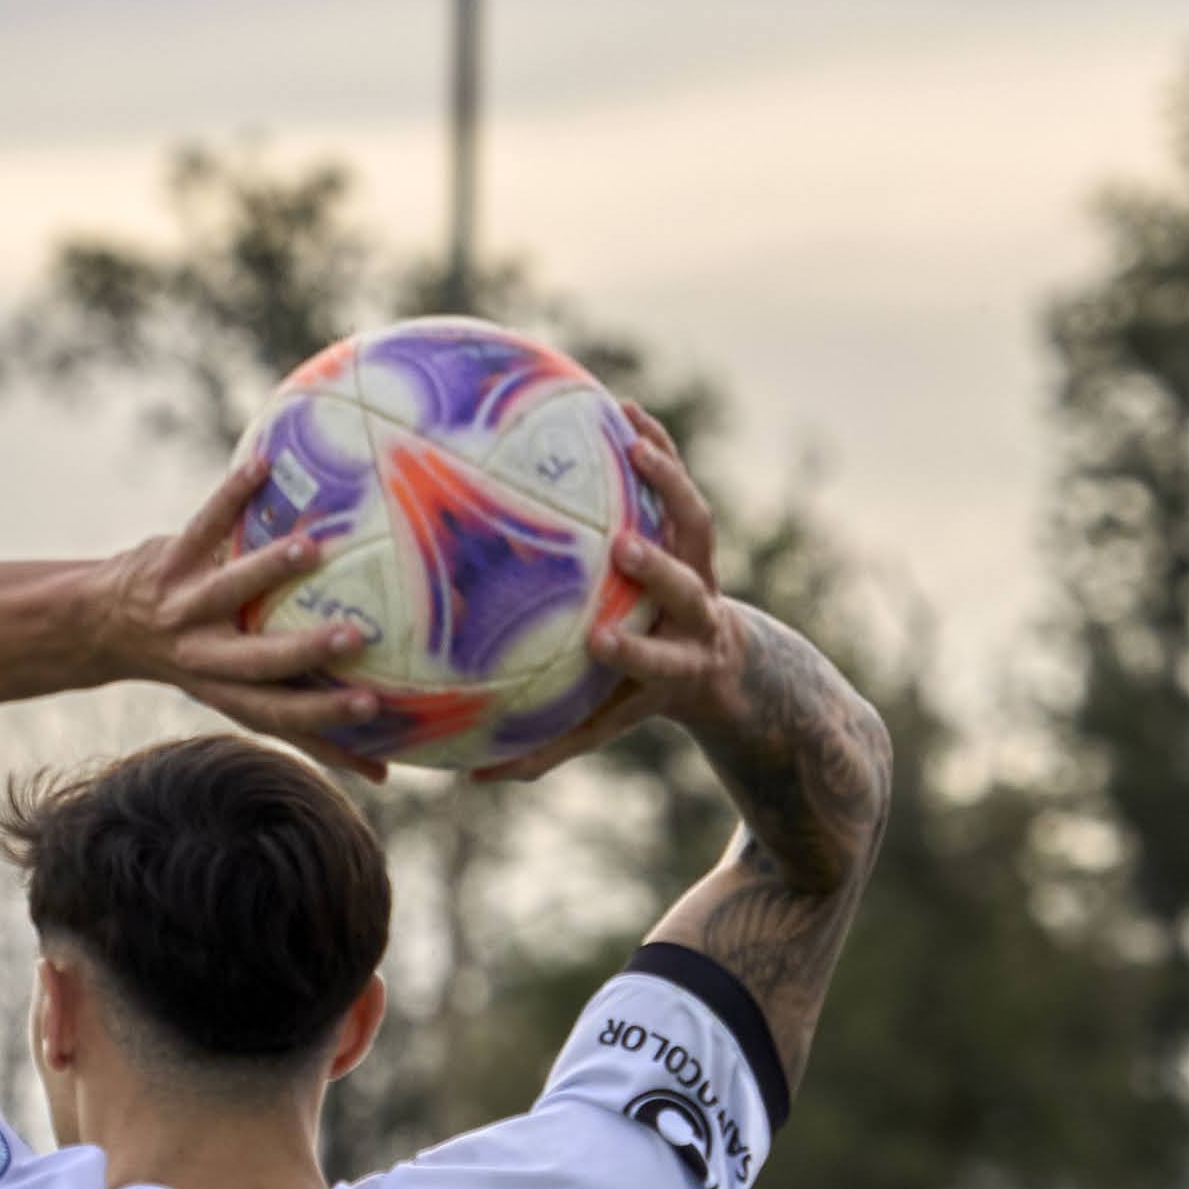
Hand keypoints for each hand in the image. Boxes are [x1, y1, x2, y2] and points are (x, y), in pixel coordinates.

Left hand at [88, 451, 389, 773]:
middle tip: (356, 637)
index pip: (281, 715)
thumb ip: (307, 728)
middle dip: (303, 651)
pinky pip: (203, 524)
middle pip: (256, 662)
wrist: (100, 624)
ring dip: (269, 570)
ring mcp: (184, 606)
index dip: (324, 720)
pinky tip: (263, 465)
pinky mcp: (167, 561)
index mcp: (228, 692)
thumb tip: (386, 777)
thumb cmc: (199, 660)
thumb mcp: (241, 698)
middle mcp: (204, 656)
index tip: (375, 710)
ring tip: (312, 549)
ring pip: (229, 588)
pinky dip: (232, 495)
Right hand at [475, 406, 724, 782]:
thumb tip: (470, 780)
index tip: (598, 640)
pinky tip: (622, 408)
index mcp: (675, 663)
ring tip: (631, 443)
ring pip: (696, 521)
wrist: (718, 660)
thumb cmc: (639, 693)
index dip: (636, 648)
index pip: (659, 658)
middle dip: (660, 569)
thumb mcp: (601, 725)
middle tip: (622, 547)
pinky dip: (659, 443)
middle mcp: (696, 610)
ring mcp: (700, 565)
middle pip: (689, 588)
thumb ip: (544, 750)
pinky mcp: (694, 528)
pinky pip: (679, 480)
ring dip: (668, 482)